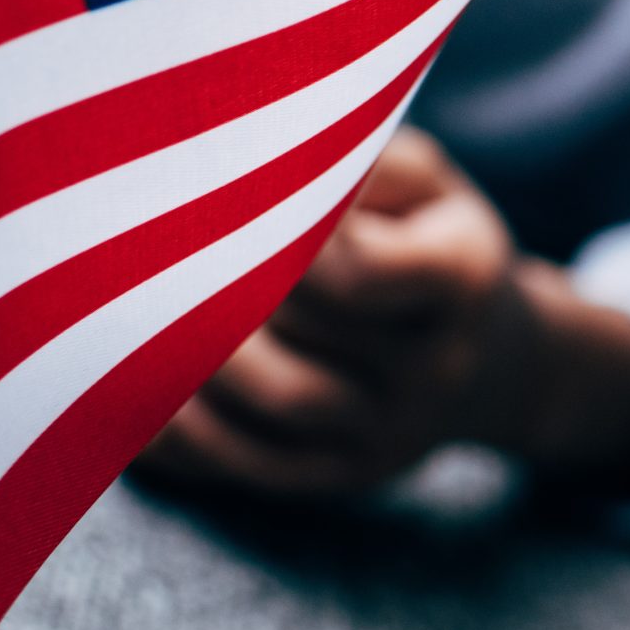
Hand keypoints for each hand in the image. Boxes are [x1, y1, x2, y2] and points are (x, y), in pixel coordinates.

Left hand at [137, 127, 629, 500]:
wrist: (492, 358)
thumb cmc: (431, 239)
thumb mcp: (424, 183)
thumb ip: (354, 160)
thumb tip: (245, 156)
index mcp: (464, 278)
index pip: (356, 273)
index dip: (283, 240)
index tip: (229, 202)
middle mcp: (438, 366)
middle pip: (307, 339)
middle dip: (222, 298)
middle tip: (146, 256)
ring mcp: (393, 432)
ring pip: (279, 406)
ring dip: (196, 365)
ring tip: (137, 317)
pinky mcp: (346, 474)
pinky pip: (251, 464)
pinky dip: (186, 432)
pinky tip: (138, 387)